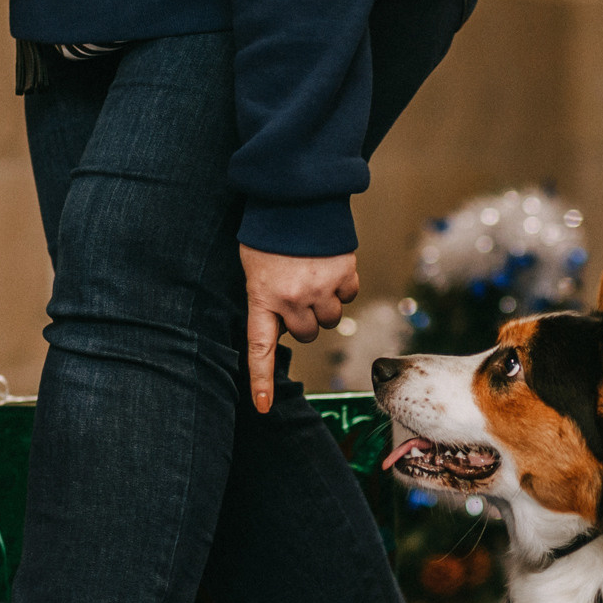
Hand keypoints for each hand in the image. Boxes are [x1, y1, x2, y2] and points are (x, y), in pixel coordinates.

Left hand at [241, 245, 359, 412]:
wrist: (296, 196)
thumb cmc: (270, 230)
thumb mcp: (254, 266)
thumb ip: (266, 296)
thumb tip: (284, 322)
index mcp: (262, 297)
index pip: (260, 348)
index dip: (261, 379)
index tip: (262, 406)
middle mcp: (291, 298)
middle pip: (307, 332)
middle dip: (305, 318)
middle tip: (298, 291)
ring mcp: (319, 288)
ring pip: (331, 318)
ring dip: (326, 303)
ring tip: (314, 275)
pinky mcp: (343, 274)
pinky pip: (348, 295)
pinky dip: (343, 285)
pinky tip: (330, 266)